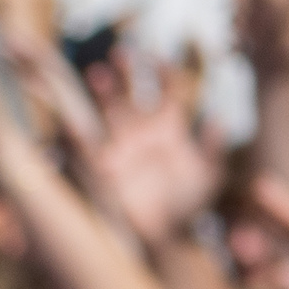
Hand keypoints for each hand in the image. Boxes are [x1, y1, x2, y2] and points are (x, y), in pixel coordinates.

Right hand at [87, 54, 218, 246]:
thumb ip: (212, 150)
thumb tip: (218, 120)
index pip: (169, 91)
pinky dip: (77, 132)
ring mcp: (121, 143)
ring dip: (104, 91)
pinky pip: (89, 143)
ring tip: (97, 73)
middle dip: (128, 71)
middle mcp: (142, 129)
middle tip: (124, 52)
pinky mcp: (105, 163)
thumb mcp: (207, 177)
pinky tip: (71, 119)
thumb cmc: (188, 206)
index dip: (166, 73)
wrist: (165, 237)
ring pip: (111, 109)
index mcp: (169, 128)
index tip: (162, 59)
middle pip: (133, 91)